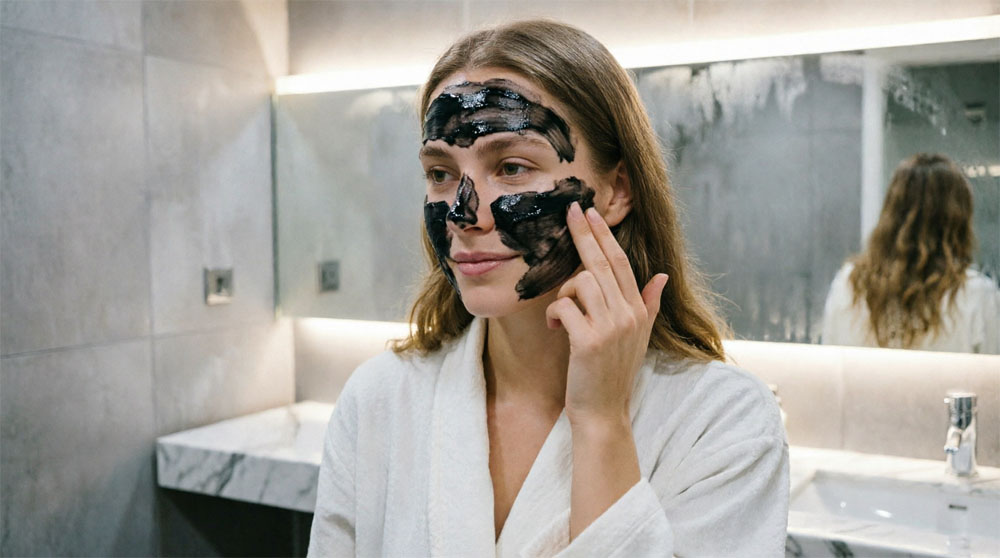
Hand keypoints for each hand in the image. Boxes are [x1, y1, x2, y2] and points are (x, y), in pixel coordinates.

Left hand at [546, 201, 668, 426]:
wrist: (604, 413)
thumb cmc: (613, 374)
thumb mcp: (638, 337)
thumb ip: (650, 304)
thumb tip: (662, 276)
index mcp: (638, 310)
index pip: (620, 262)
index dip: (604, 235)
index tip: (590, 212)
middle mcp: (629, 315)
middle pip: (602, 263)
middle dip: (584, 234)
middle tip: (570, 210)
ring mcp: (611, 327)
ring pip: (581, 282)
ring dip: (563, 293)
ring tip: (561, 316)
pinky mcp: (589, 341)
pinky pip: (565, 307)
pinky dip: (554, 314)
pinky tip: (554, 328)